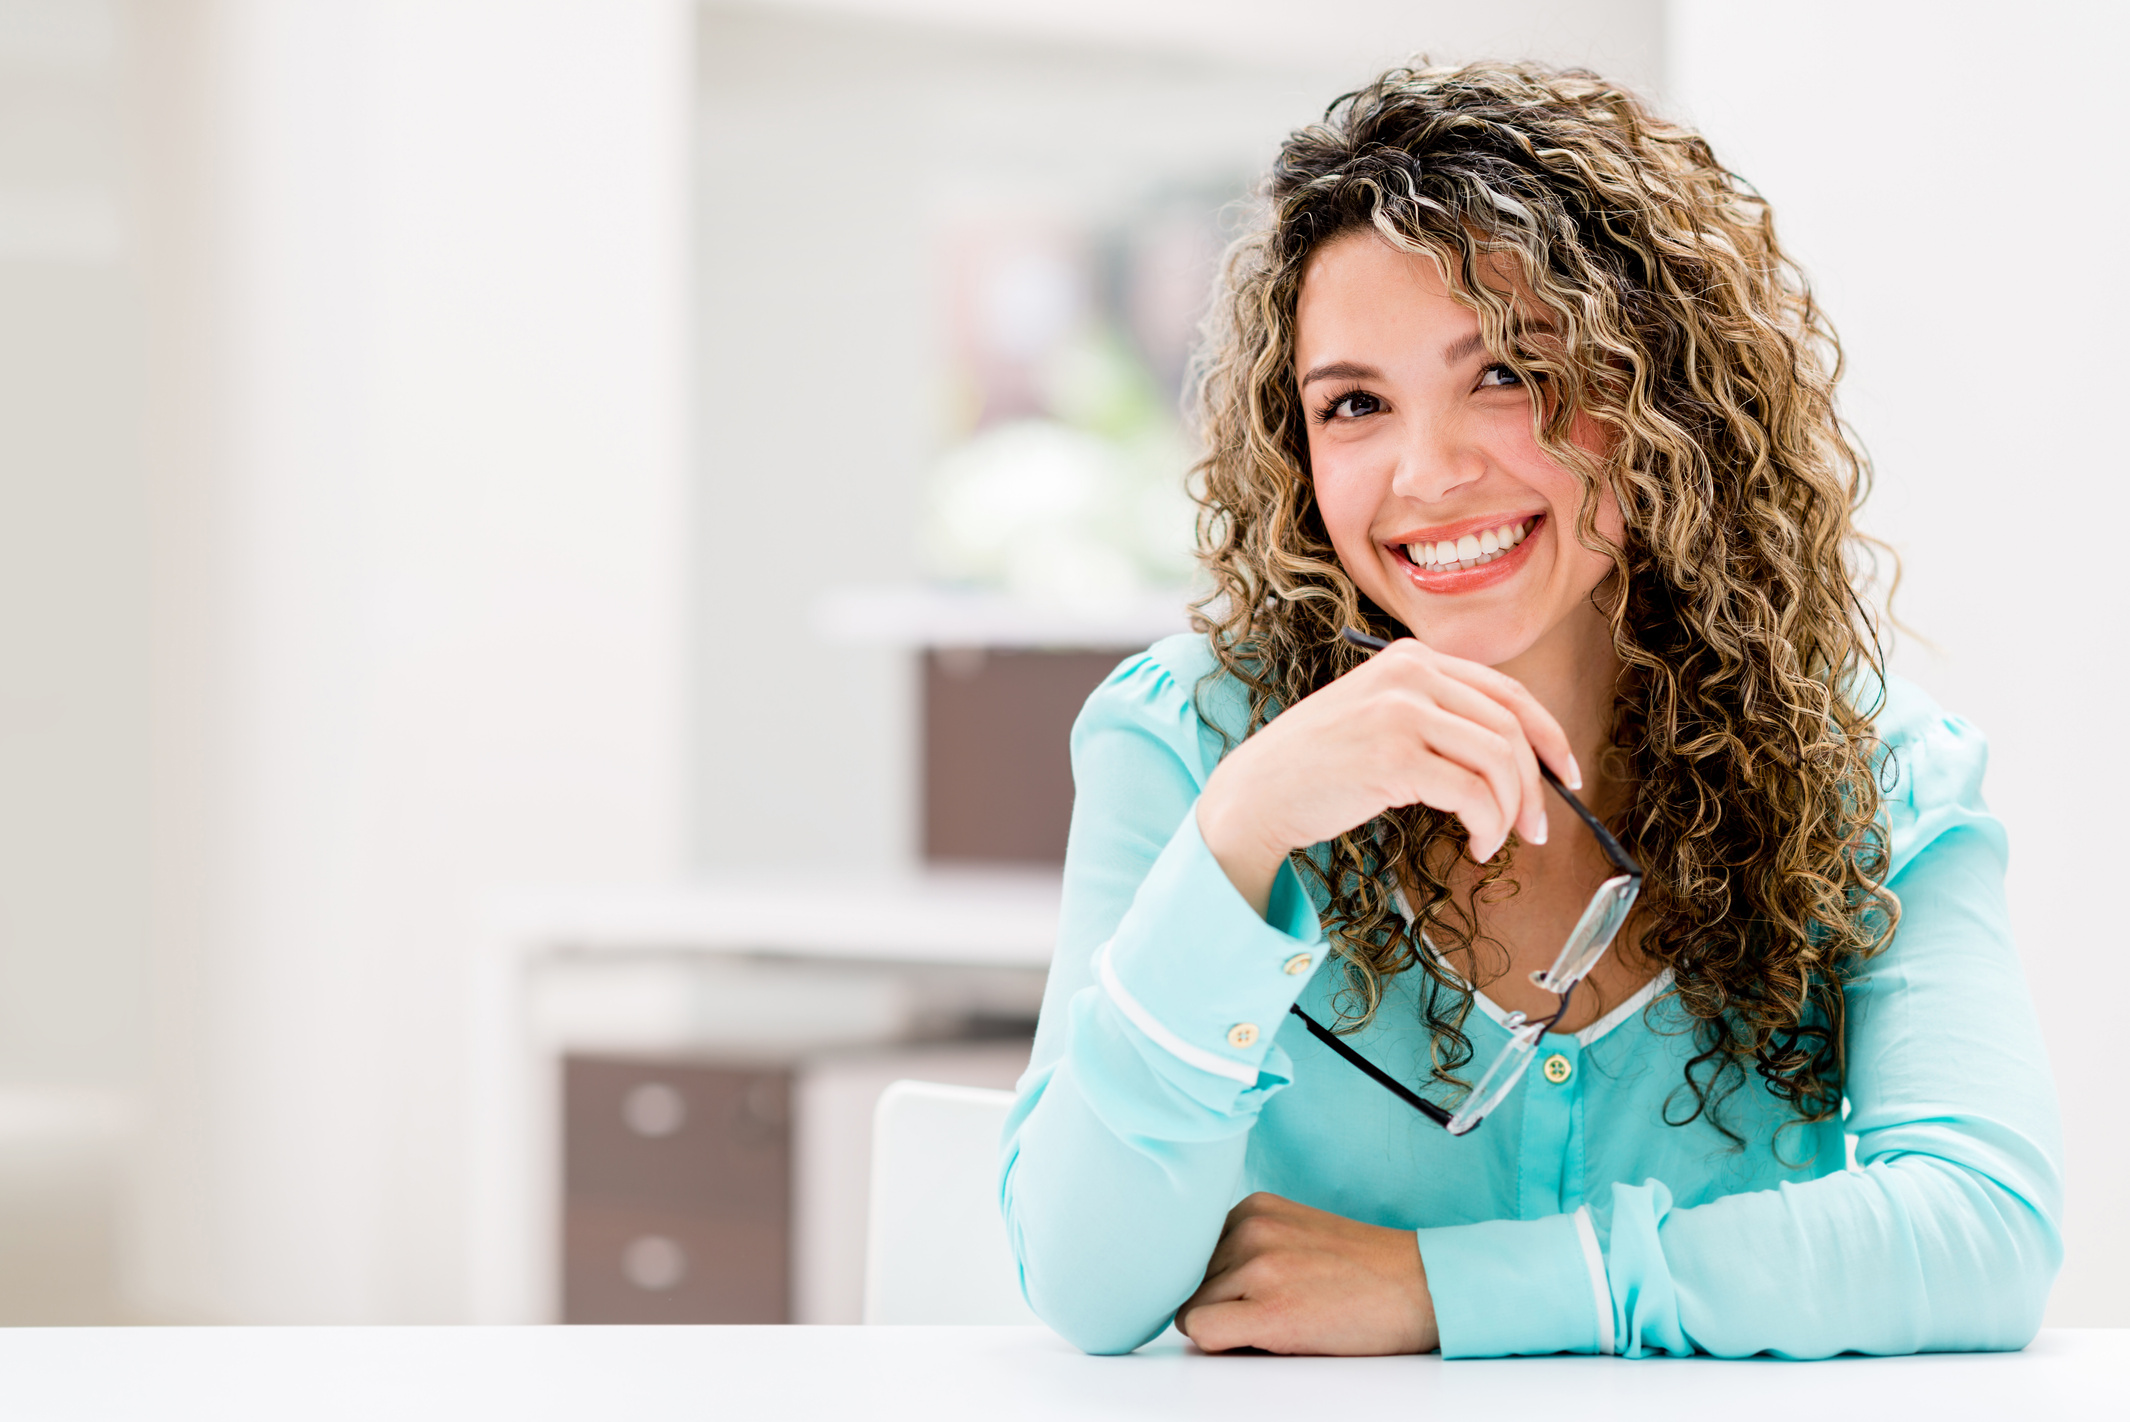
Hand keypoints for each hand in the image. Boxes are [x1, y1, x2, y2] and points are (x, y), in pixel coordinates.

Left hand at [1175, 1192, 1437, 1354]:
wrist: (1424, 1285)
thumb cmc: (1365, 1271)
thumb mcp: (1295, 1236)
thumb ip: (1247, 1249)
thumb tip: (1197, 1290)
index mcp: (1253, 1208)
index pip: (1191, 1254)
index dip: (1213, 1284)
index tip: (1241, 1296)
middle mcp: (1248, 1229)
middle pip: (1190, 1283)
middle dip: (1217, 1305)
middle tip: (1267, 1314)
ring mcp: (1257, 1267)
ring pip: (1192, 1310)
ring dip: (1226, 1326)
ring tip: (1279, 1324)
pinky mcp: (1269, 1310)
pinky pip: (1202, 1332)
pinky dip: (1221, 1344)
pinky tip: (1262, 1340)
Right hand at [1194, 636, 1579, 913]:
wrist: (1258, 791)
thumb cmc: (1321, 765)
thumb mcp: (1381, 715)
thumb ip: (1437, 715)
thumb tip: (1516, 758)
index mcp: (1411, 658)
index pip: (1506, 690)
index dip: (1549, 734)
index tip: (1566, 773)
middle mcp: (1410, 675)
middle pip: (1510, 727)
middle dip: (1536, 785)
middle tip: (1537, 827)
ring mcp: (1401, 712)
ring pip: (1499, 761)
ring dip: (1511, 811)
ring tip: (1496, 840)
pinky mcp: (1394, 757)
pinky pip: (1473, 794)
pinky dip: (1488, 825)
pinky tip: (1476, 843)